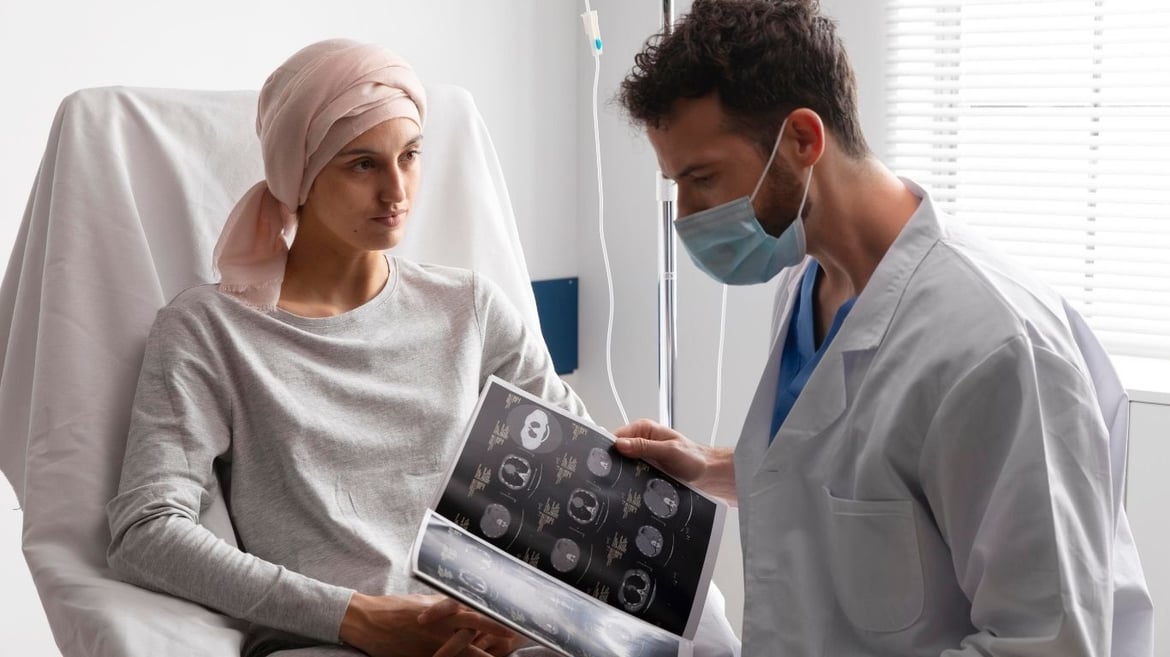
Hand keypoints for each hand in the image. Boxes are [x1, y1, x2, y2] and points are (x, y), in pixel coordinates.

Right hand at [340, 593, 517, 656]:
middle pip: (477, 626)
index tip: (511, 616)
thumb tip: (461, 607)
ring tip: (497, 656)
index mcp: (444, 607)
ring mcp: (435, 640)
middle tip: (514, 635)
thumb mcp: (424, 603)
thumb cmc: (395, 608)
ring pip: (466, 648)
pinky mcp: (425, 655)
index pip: (476, 609)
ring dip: (482, 653)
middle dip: (497, 631)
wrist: (369, 620)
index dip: (494, 614)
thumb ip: (445, 607)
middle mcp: (443, 622)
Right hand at [613, 419, 737, 502]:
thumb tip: (620, 444)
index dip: (608, 448)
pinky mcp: (647, 471)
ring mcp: (644, 457)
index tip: (600, 461)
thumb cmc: (694, 459)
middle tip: (608, 478)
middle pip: (618, 453)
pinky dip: (630, 483)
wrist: (710, 475)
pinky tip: (629, 491)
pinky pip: (632, 476)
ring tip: (618, 487)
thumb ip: (644, 447)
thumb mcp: (669, 451)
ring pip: (624, 466)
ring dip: (623, 476)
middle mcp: (642, 441)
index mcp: (644, 429)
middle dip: (614, 464)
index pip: (616, 436)